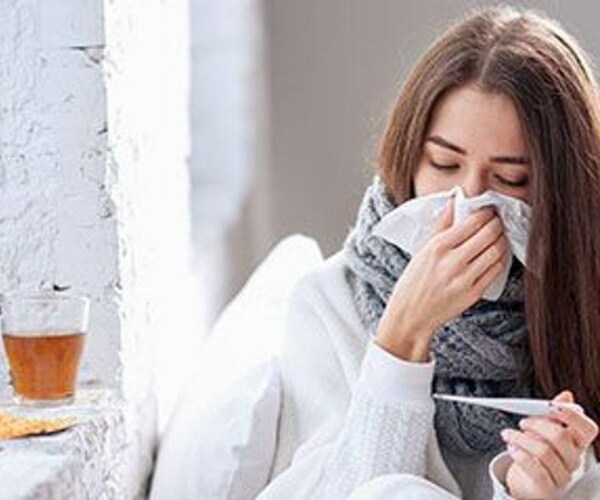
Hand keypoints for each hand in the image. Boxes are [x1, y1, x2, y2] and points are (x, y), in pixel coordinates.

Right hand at [375, 197, 509, 360]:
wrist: (411, 314)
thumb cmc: (414, 281)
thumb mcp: (422, 250)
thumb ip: (440, 225)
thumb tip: (453, 201)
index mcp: (438, 247)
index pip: (473, 222)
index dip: (487, 213)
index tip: (489, 210)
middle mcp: (452, 262)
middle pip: (489, 234)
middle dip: (497, 224)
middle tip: (497, 222)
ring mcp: (464, 279)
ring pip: (496, 252)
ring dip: (501, 241)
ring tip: (498, 237)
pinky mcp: (473, 293)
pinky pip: (495, 270)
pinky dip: (499, 259)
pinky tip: (495, 255)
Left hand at [502, 390, 598, 498]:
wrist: (530, 482)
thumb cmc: (538, 452)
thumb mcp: (545, 431)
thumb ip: (554, 414)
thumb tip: (567, 396)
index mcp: (577, 443)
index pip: (588, 429)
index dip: (572, 416)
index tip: (552, 405)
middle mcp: (574, 459)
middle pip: (560, 436)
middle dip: (536, 424)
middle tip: (522, 422)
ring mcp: (563, 474)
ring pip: (544, 451)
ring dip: (520, 439)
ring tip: (508, 434)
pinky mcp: (549, 487)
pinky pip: (536, 470)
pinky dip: (520, 455)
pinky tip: (511, 448)